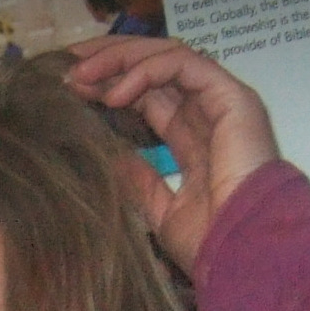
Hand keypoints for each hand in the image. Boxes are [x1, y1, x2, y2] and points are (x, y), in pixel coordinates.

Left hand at [65, 36, 279, 274]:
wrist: (244, 254)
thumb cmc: (211, 243)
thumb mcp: (160, 210)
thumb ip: (139, 181)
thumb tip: (110, 158)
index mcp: (192, 139)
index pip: (146, 96)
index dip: (108, 85)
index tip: (68, 89)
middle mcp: (206, 114)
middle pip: (153, 68)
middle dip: (107, 61)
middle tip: (65, 67)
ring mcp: (221, 102)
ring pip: (166, 57)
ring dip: (119, 59)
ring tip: (80, 76)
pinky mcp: (231, 96)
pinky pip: (183, 64)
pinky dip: (144, 71)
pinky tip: (114, 94)